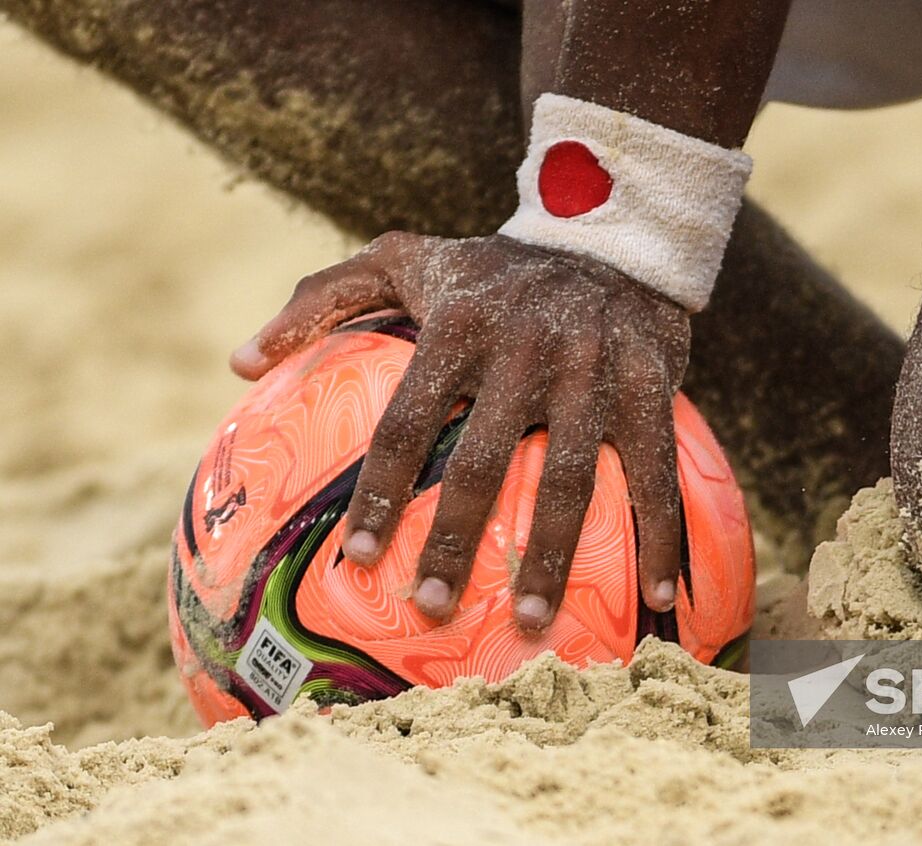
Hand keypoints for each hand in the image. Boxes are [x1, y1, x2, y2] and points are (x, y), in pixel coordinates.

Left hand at [230, 232, 689, 629]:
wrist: (609, 232)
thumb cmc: (493, 266)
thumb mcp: (403, 257)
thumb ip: (322, 299)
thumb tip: (239, 364)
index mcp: (459, 324)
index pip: (408, 420)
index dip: (380, 492)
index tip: (355, 558)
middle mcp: (525, 350)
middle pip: (486, 460)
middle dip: (455, 540)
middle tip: (429, 608)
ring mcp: (593, 369)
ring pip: (572, 477)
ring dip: (553, 556)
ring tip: (532, 622)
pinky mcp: (650, 383)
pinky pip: (657, 470)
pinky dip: (662, 536)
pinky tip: (658, 598)